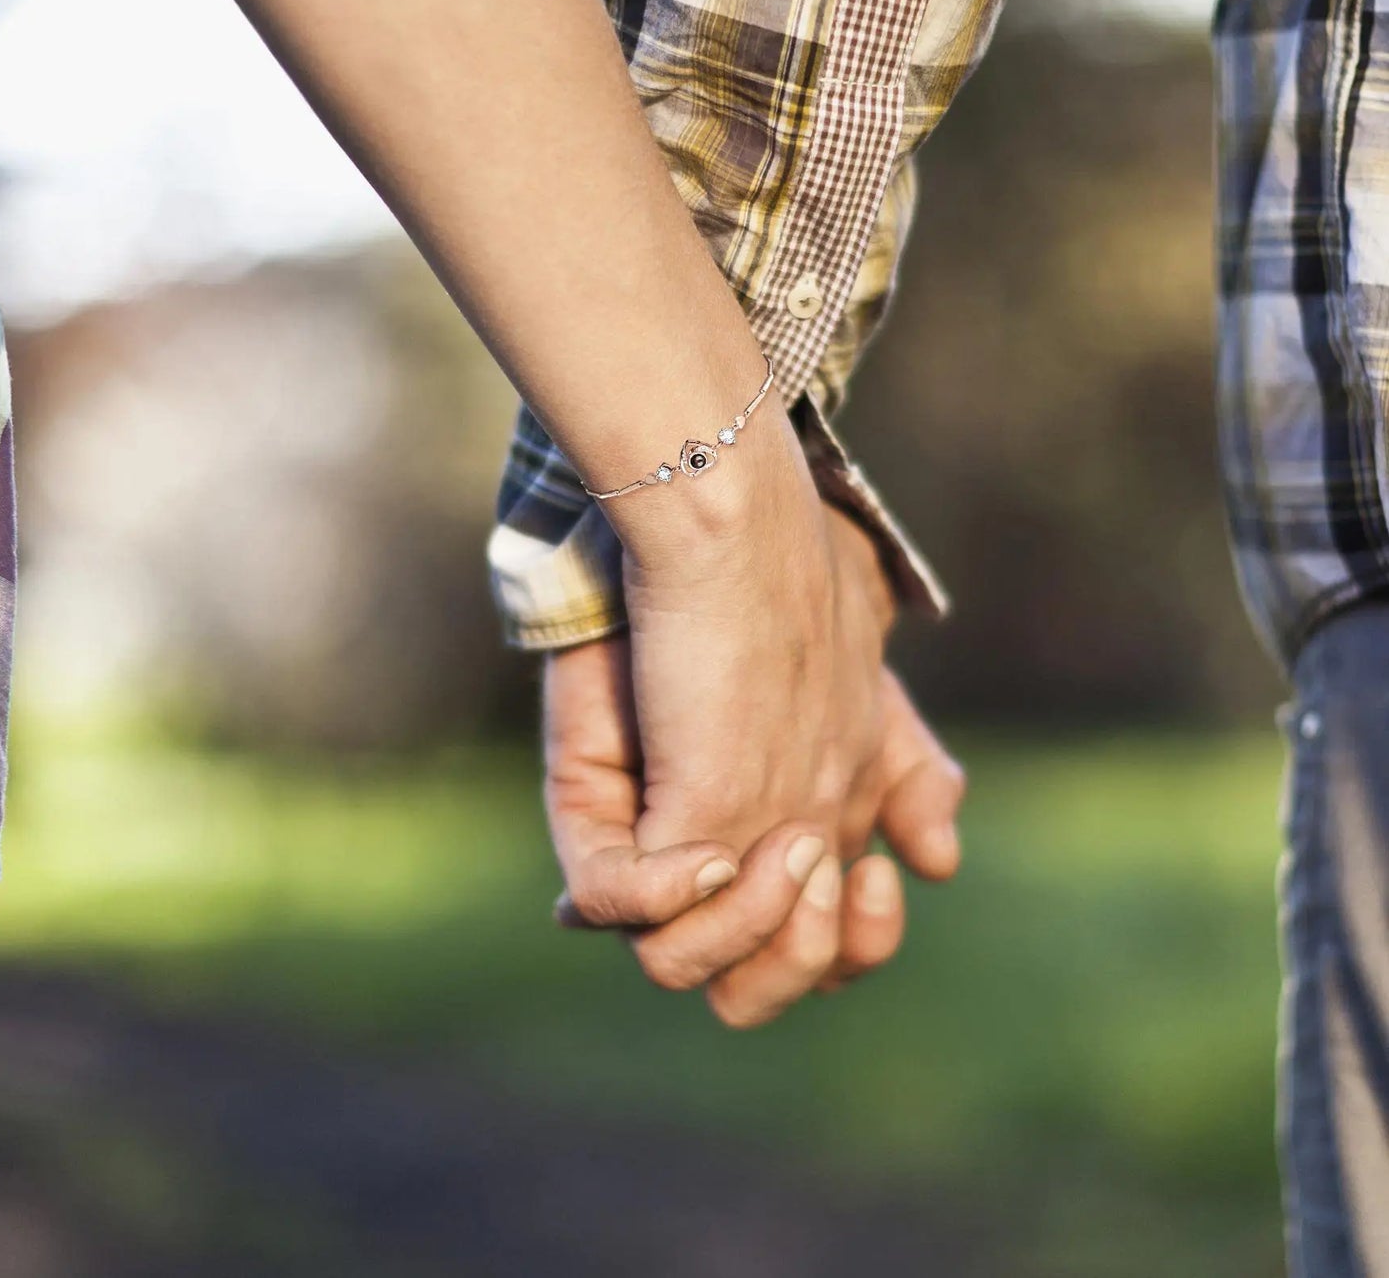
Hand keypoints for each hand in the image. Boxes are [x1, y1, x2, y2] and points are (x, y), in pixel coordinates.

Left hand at [543, 498, 965, 1026]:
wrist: (719, 540)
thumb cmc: (792, 619)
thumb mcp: (873, 706)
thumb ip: (916, 784)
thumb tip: (937, 864)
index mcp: (777, 851)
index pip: (822, 957)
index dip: (858, 944)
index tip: (876, 876)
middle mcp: (707, 861)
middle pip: (751, 987)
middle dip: (800, 957)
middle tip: (824, 872)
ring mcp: (645, 840)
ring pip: (676, 962)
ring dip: (741, 931)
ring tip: (779, 854)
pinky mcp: (591, 803)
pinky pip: (613, 899)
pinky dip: (661, 898)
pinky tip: (700, 857)